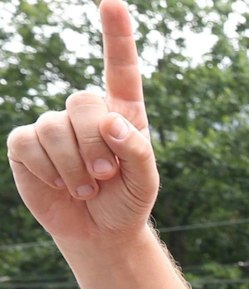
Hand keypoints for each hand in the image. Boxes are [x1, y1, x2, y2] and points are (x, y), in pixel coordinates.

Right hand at [7, 1, 156, 248]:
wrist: (100, 230)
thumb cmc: (127, 200)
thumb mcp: (146, 181)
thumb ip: (137, 150)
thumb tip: (112, 121)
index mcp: (122, 114)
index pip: (119, 69)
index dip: (116, 35)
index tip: (113, 3)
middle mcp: (86, 113)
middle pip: (82, 101)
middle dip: (95, 143)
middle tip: (105, 175)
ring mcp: (53, 126)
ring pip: (55, 127)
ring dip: (74, 166)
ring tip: (87, 188)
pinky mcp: (27, 144)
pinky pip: (30, 143)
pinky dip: (49, 170)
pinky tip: (62, 185)